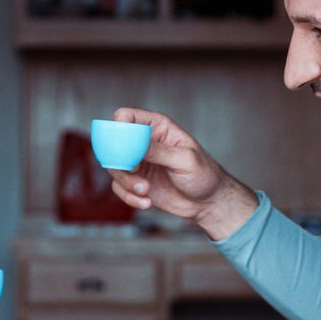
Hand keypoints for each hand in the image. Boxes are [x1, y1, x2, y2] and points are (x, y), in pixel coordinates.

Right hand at [106, 106, 259, 240]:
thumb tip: (133, 144)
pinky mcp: (135, 183)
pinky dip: (129, 197)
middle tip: (133, 170)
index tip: (125, 146)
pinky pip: (119, 188)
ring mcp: (138, 164)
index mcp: (157, 127)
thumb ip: (159, 151)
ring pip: (114, 168)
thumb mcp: (185, 159)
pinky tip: (147, 202)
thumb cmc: (203, 175)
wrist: (207, 202)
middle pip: (113, 143)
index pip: (127, 117)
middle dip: (118, 159)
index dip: (119, 127)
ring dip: (126, 182)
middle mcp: (143, 144)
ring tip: (145, 191)